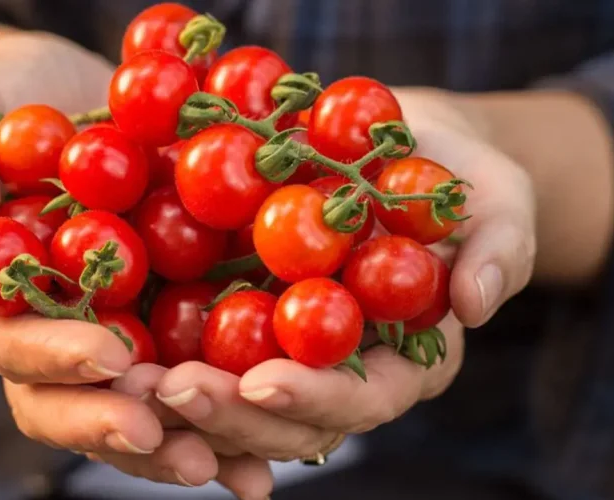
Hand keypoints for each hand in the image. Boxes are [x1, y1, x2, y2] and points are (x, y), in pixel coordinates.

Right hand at [0, 28, 273, 497]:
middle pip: (65, 403)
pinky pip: (188, 379)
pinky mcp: (160, 323)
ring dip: (178, 445)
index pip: (9, 341)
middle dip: (115, 425)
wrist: (58, 100)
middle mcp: (44, 332)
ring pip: (130, 410)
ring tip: (233, 469)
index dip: (53, 355)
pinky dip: (224, 421)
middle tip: (172, 441)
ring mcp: (105, 333)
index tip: (109, 354)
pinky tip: (264, 455)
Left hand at [101, 88, 535, 474]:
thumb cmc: (456, 176)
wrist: (396, 147)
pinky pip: (198, 347)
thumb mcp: (498, 199)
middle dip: (231, 412)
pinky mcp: (242, 316)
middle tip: (172, 389)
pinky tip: (115, 345)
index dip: (317, 397)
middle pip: (288, 417)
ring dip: (180, 400)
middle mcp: (341, 370)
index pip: (365, 399)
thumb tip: (475, 303)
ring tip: (126, 378)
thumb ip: (498, 248)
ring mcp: (288, 348)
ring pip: (235, 399)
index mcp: (405, 360)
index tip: (264, 380)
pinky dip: (159, 354)